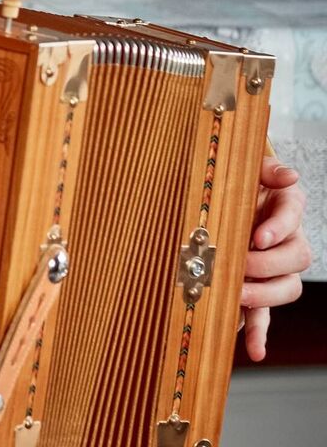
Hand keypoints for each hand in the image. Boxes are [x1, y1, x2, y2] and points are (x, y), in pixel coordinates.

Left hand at [240, 155, 311, 360]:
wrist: (221, 199)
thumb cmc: (234, 182)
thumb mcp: (247, 168)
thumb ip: (266, 169)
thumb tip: (290, 176)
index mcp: (286, 206)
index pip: (292, 217)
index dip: (277, 228)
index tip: (258, 236)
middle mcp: (288, 240)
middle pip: (296, 259)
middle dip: (268, 264)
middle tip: (241, 264)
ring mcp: (276, 268)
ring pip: (286, 287)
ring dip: (265, 295)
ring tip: (240, 295)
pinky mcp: (260, 289)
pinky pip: (265, 315)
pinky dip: (260, 332)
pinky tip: (255, 350)